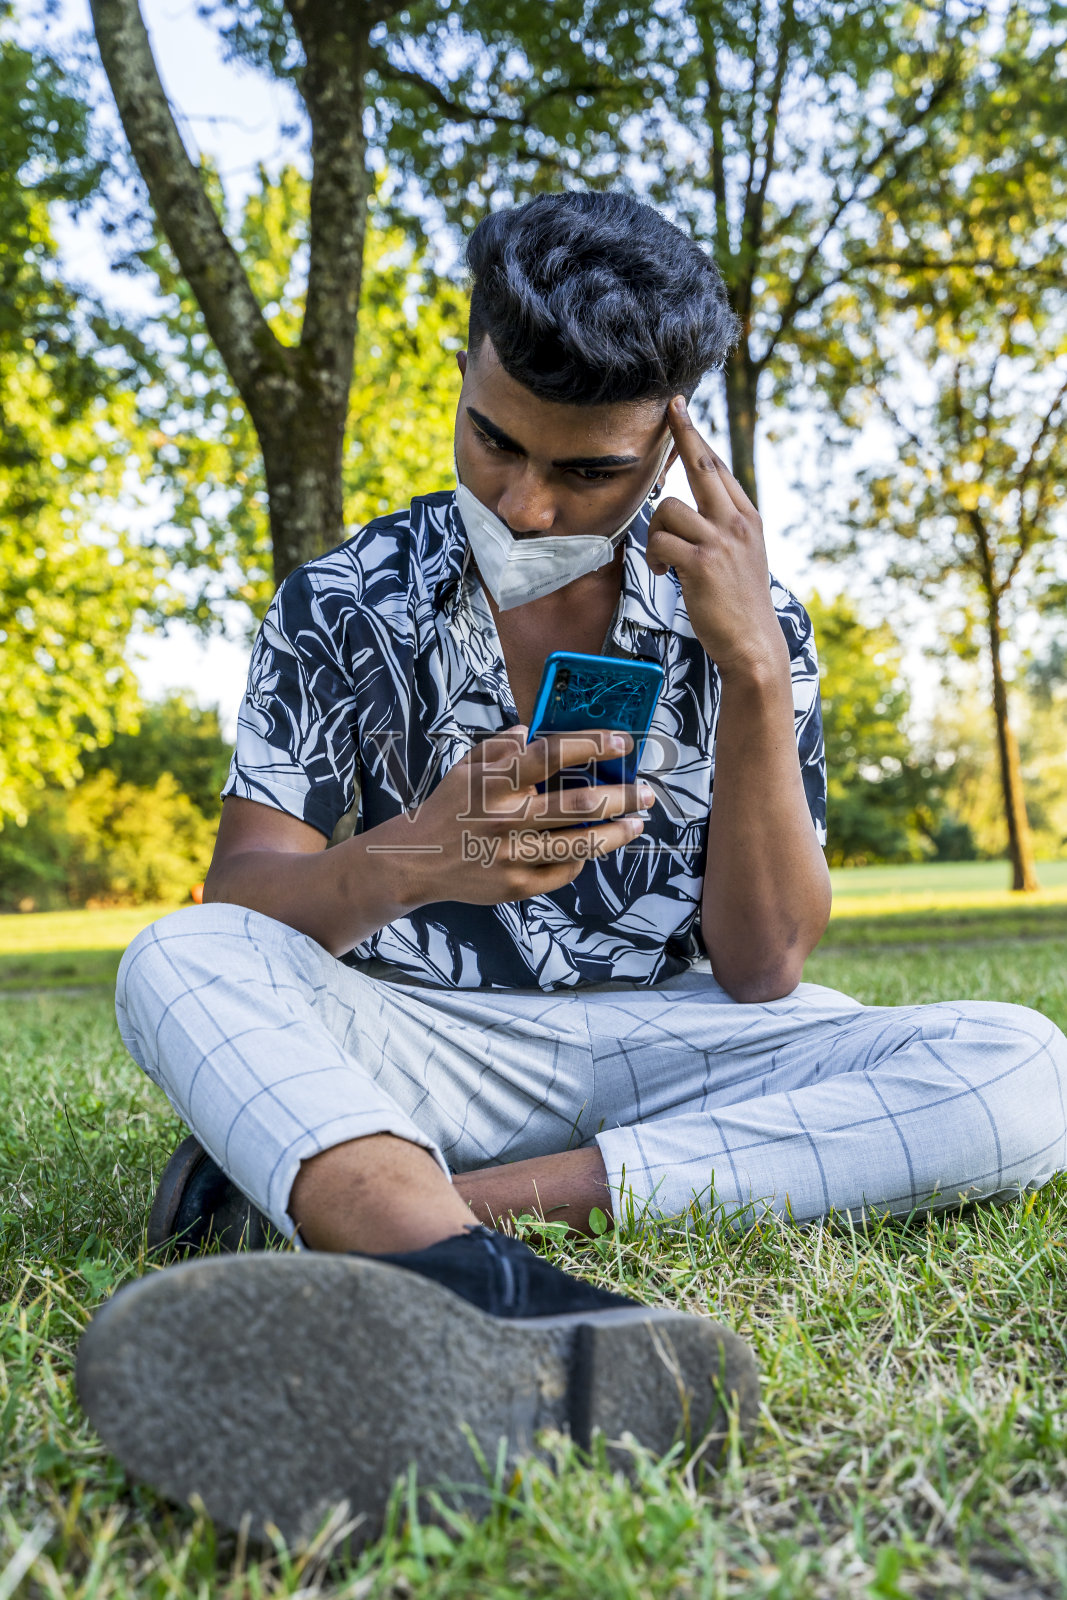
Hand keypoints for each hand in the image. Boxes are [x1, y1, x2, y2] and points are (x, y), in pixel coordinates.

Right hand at [396, 726, 653, 907]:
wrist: (415, 861)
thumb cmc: (448, 807)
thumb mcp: (467, 767)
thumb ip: (501, 746)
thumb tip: (533, 730)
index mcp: (497, 782)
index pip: (552, 756)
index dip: (593, 746)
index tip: (623, 743)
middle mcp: (508, 818)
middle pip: (580, 804)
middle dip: (623, 796)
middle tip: (647, 791)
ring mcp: (513, 855)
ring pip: (580, 845)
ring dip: (617, 832)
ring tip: (637, 822)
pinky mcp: (516, 886)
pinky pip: (564, 872)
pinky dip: (583, 860)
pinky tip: (595, 849)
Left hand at [647, 397, 787, 680]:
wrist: (753, 645)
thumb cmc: (740, 605)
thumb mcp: (743, 557)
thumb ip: (725, 529)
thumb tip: (694, 510)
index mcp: (748, 518)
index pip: (718, 467)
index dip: (696, 437)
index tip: (682, 410)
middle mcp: (738, 522)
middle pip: (702, 464)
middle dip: (682, 433)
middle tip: (670, 408)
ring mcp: (720, 541)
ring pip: (668, 507)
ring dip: (655, 533)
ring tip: (663, 560)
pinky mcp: (700, 563)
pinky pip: (660, 541)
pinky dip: (653, 556)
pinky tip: (662, 572)